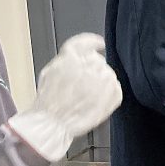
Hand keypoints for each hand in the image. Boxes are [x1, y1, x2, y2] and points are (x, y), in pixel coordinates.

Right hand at [7, 33, 122, 161]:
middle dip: (92, 71)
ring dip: (99, 84)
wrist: (53, 123)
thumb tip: (78, 55)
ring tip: (86, 97)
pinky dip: (108, 95)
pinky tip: (95, 103)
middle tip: (83, 85)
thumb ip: (65, 60)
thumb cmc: (48, 103)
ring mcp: (103, 80)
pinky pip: (115, 89)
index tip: (99, 44)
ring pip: (107, 74)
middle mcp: (89, 65)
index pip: (86, 42)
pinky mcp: (113, 94)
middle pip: (98, 61)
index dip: (93, 42)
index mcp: (71, 57)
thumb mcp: (49, 72)